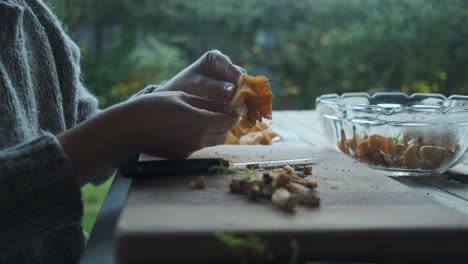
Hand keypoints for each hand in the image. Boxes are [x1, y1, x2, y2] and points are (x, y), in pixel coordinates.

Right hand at [58, 91, 238, 183]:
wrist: (127, 128)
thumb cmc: (153, 107)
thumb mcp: (182, 97)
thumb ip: (205, 103)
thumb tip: (222, 104)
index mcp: (201, 124)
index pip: (229, 121)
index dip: (234, 113)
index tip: (235, 106)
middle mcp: (199, 141)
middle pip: (224, 134)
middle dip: (226, 123)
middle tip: (223, 111)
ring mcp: (189, 150)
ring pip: (212, 141)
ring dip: (215, 131)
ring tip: (207, 117)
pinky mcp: (181, 156)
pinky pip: (198, 146)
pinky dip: (201, 137)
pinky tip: (190, 126)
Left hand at [156, 50, 245, 103]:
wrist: (175, 98)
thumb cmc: (183, 87)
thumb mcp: (197, 86)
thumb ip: (215, 88)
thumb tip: (233, 91)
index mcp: (215, 58)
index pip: (230, 67)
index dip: (238, 79)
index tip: (242, 90)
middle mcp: (225, 66)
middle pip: (240, 77)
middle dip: (242, 90)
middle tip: (243, 103)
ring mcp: (229, 79)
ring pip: (242, 88)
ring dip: (242, 98)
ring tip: (241, 110)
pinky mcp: (231, 92)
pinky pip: (239, 97)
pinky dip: (239, 104)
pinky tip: (240, 113)